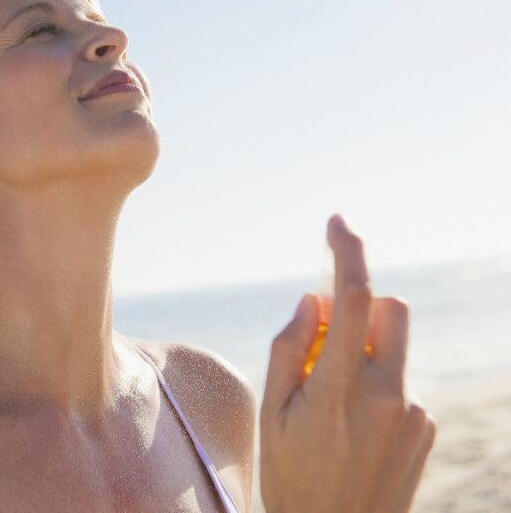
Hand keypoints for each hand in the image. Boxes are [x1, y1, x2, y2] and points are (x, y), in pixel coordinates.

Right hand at [259, 215, 435, 512]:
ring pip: (394, 344)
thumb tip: (314, 298)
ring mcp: (415, 413)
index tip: (337, 223)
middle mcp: (389, 396)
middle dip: (359, 303)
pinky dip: (375, 378)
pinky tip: (352, 419)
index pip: (355, 301)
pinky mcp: (427, 426)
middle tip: (322, 330)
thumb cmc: (291, 475)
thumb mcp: (271, 413)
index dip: (347, 252)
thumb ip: (289, 348)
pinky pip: (401, 377)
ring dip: (364, 345)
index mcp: (342, 391)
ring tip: (333, 390)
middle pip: (391, 309)